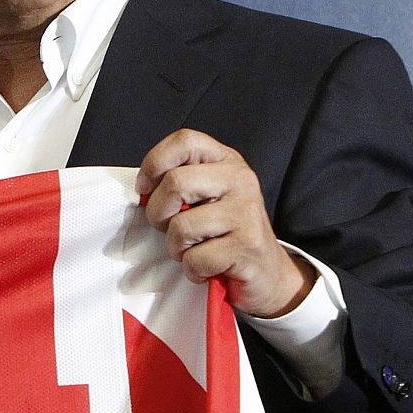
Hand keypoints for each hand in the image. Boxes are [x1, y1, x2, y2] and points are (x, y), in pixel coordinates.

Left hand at [136, 130, 313, 318]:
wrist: (267, 271)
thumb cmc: (226, 232)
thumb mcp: (206, 195)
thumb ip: (179, 182)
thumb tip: (144, 189)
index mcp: (226, 161)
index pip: (185, 141)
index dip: (155, 162)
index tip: (145, 188)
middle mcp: (240, 180)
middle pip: (176, 183)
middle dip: (158, 213)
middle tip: (166, 227)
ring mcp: (246, 212)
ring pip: (181, 225)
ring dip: (176, 247)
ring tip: (193, 250)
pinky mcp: (248, 245)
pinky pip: (196, 258)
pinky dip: (192, 269)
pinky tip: (207, 267)